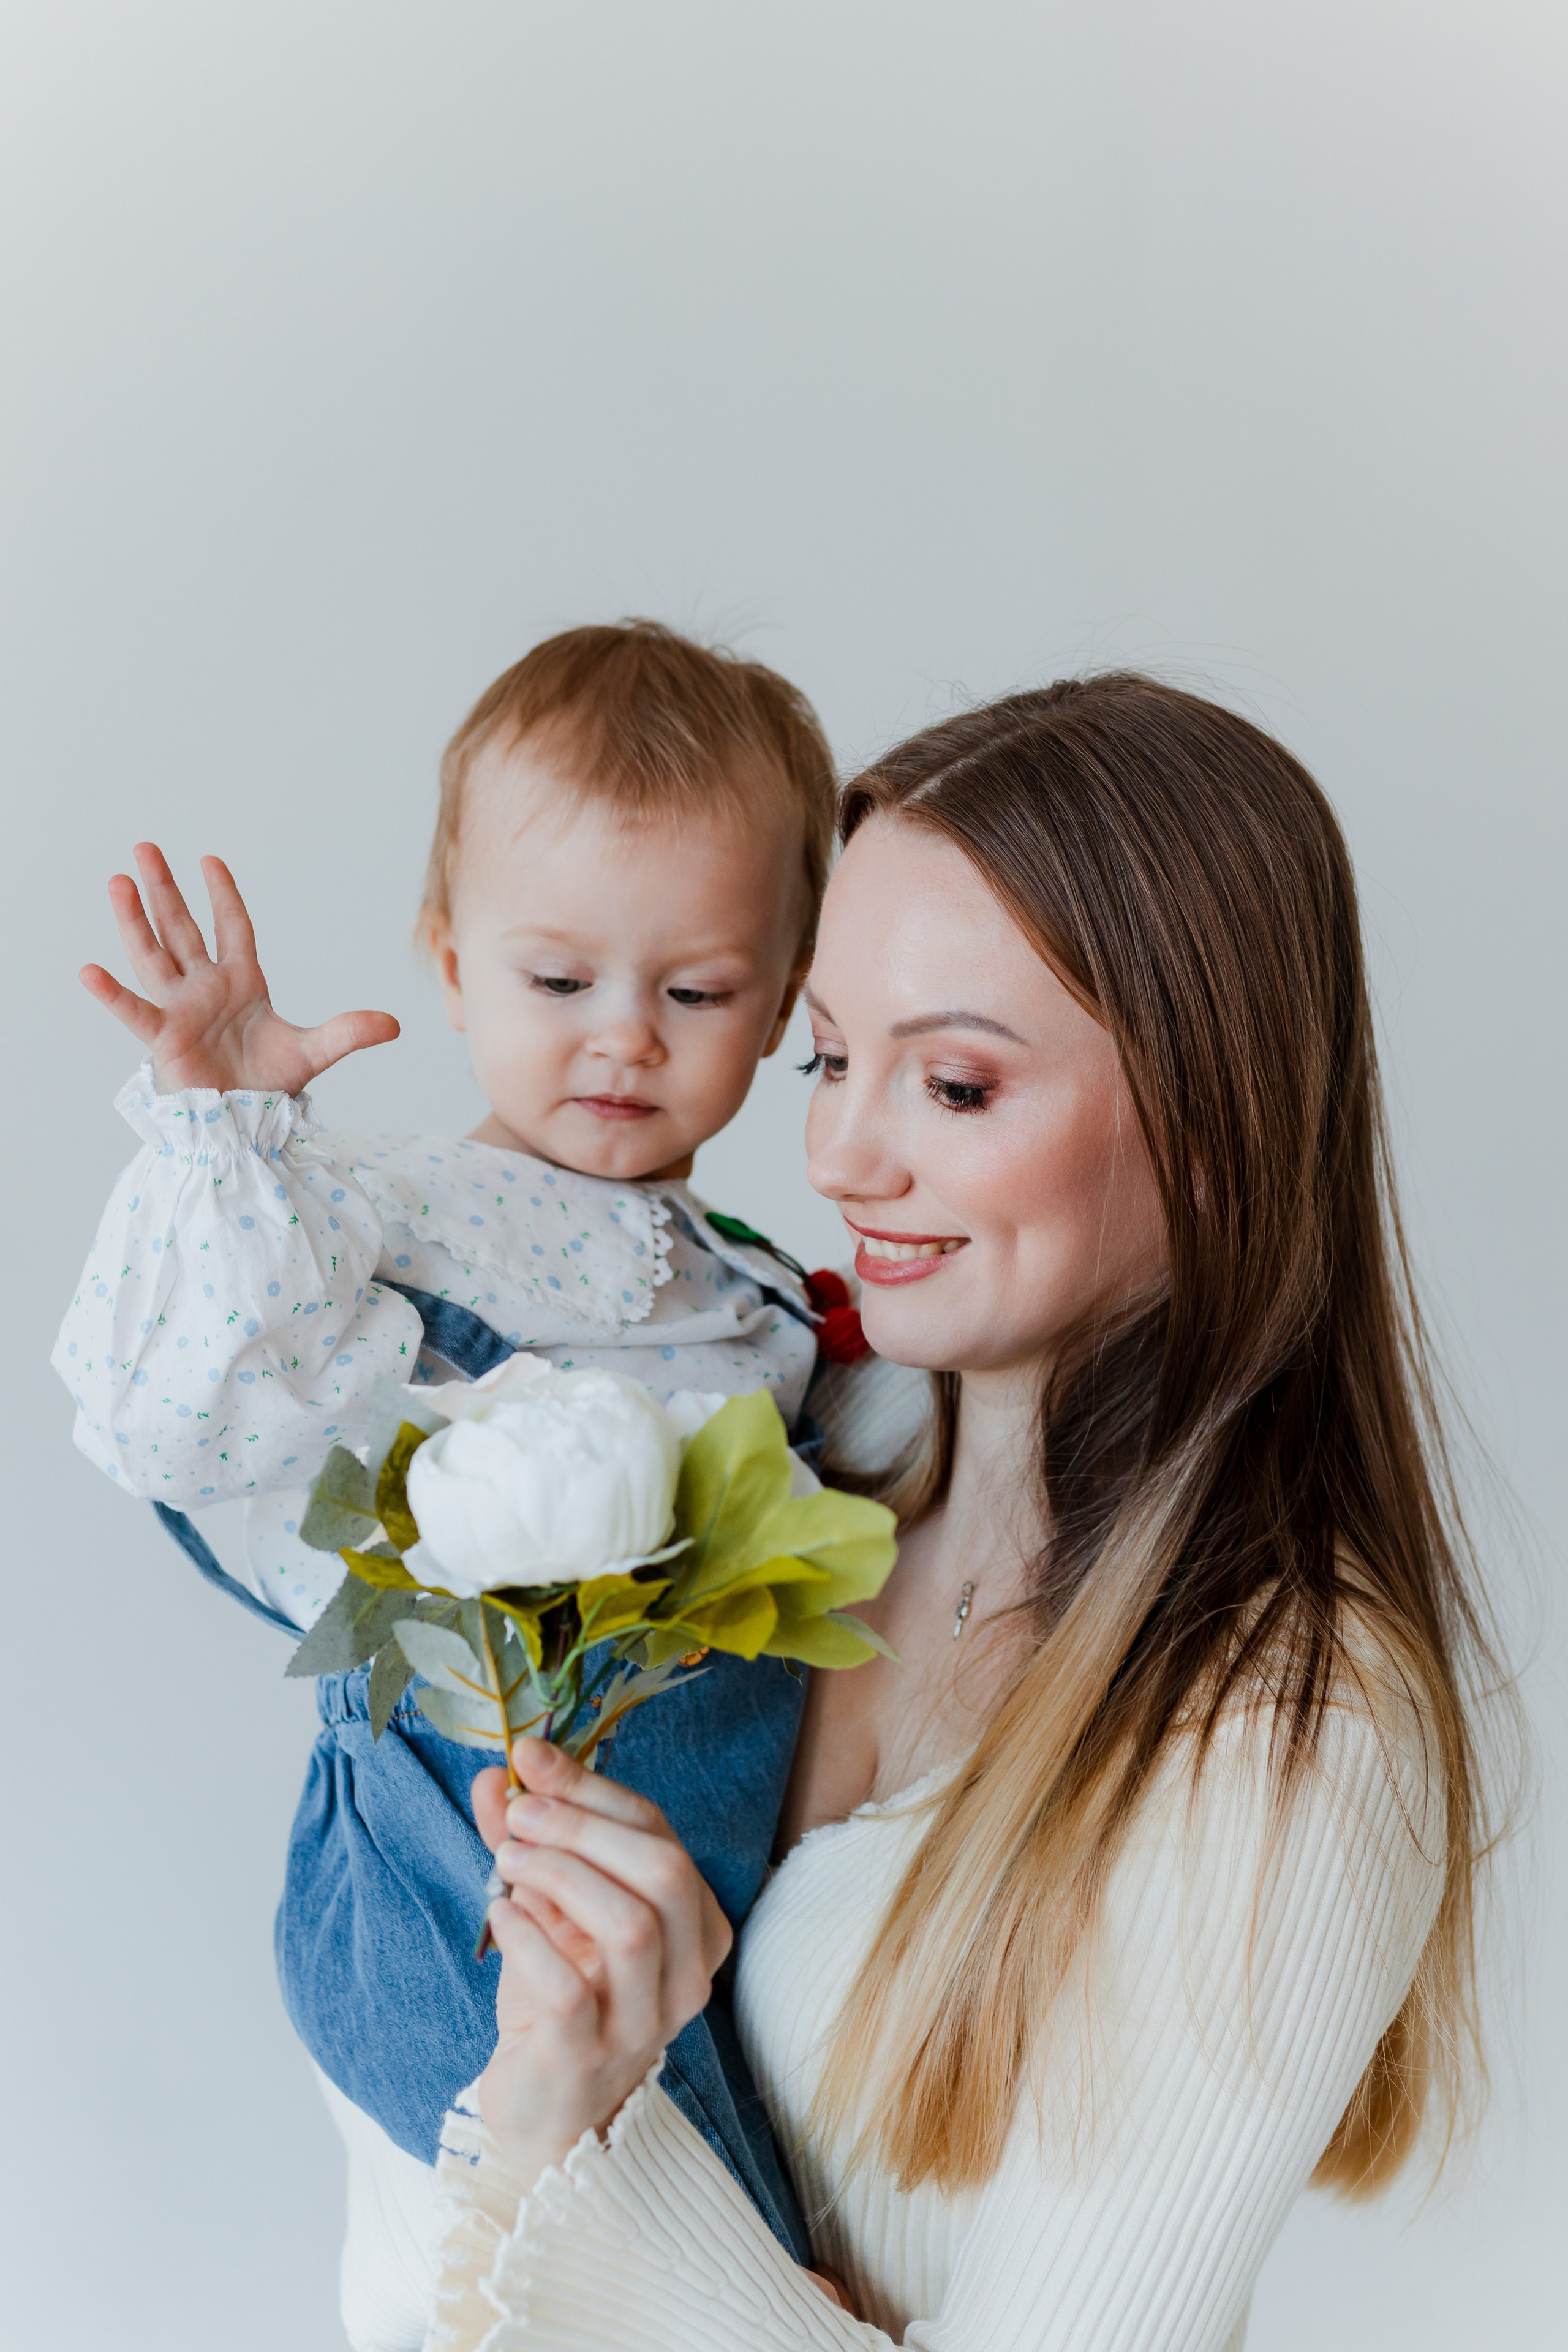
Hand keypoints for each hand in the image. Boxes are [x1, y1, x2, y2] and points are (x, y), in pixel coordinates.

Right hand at [79, 842, 398, 1095]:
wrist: (247, 1125)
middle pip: (182, 929)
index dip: (223, 895)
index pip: (232, 928)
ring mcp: (181, 1011)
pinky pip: (135, 1012)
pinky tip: (88, 971)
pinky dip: (113, 994)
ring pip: (154, 955)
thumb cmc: (270, 1086)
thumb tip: (395, 1024)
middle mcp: (206, 989)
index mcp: (242, 983)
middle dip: (165, 890)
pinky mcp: (164, 1039)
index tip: (210, 861)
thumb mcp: (314, 1052)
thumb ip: (348, 1033)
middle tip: (145, 848)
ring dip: (135, 920)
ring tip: (117, 881)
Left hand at [471, 1737, 732, 2188]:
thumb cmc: (559, 2001)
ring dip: (561, 1875)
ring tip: (507, 1860)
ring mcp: (645, 2022)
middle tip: (519, 1812)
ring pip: (630, 1926)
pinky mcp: (591, 2058)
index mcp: (694, 1925)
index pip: (660, 1835)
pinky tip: (499, 1914)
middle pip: (664, 1873)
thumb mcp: (550, 1910)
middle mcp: (688, 1973)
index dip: (593, 1788)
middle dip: (584, 1827)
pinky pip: (570, 1989)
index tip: (529, 1758)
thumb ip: (529, 1841)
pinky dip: (529, 1939)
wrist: (547, 2111)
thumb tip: (496, 1774)